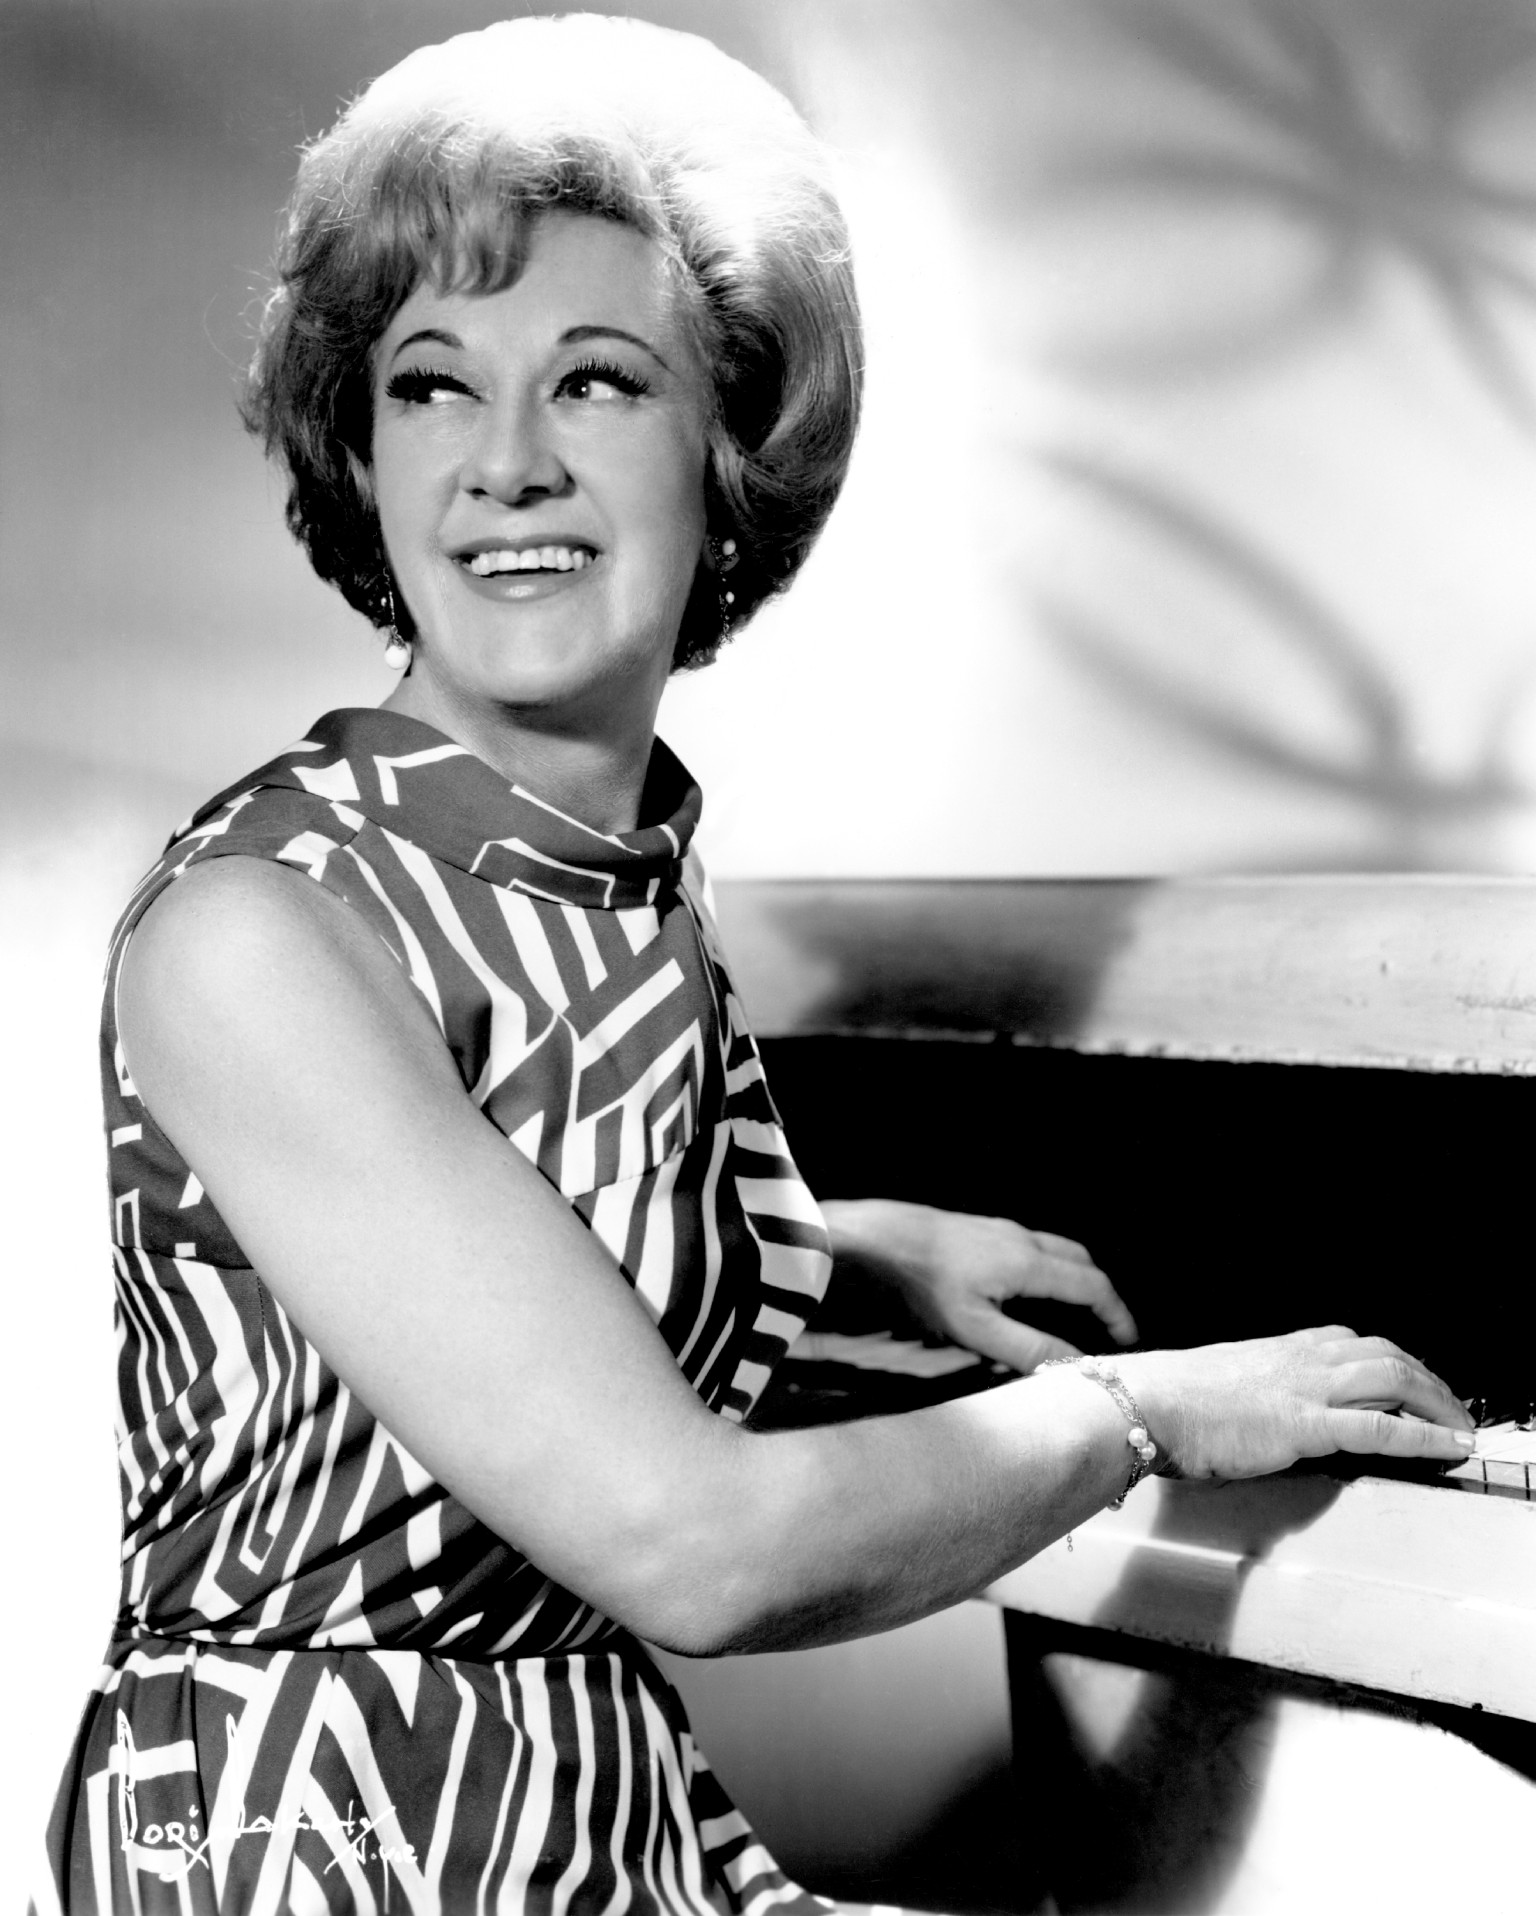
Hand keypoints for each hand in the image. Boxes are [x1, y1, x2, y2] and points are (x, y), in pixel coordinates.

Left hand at [819, 1198, 1136, 1372]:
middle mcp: (1024, 1239)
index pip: (1092, 1286)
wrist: (883, 1236)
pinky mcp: (982, 1227)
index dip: (1116, 1313)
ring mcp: (1002, 1228)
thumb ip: (1026, 1347)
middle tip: (1109, 1325)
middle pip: (1081, 1261)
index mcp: (1030, 1263)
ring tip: (1078, 1306)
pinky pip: (1034, 1244)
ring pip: (1057, 1248)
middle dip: (1101, 1293)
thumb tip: (1074, 1365)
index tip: (1128, 1339)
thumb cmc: (926, 1284)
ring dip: (1077, 1276)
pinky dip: (1052, 1266)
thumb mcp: (976, 1327)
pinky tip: (1029, 1286)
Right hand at [1116, 1326, 1475, 1480]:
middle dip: (1428, 1381)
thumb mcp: (1225, 1386)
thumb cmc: (1170, 1400)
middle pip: (1387, 1356)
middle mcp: (1302, 1360)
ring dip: (1438, 1404)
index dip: (1394, 1364)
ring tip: (1460, 1429)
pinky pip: (1381, 1428)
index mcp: (1282, 1349)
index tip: (1413, 1383)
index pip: (1355, 1345)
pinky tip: (1448, 1447)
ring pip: (1394, 1380)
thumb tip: (1269, 1416)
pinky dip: (1425, 1436)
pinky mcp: (1305, 1425)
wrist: (1145, 1404)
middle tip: (1452, 1408)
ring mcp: (1306, 1389)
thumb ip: (1258, 1394)